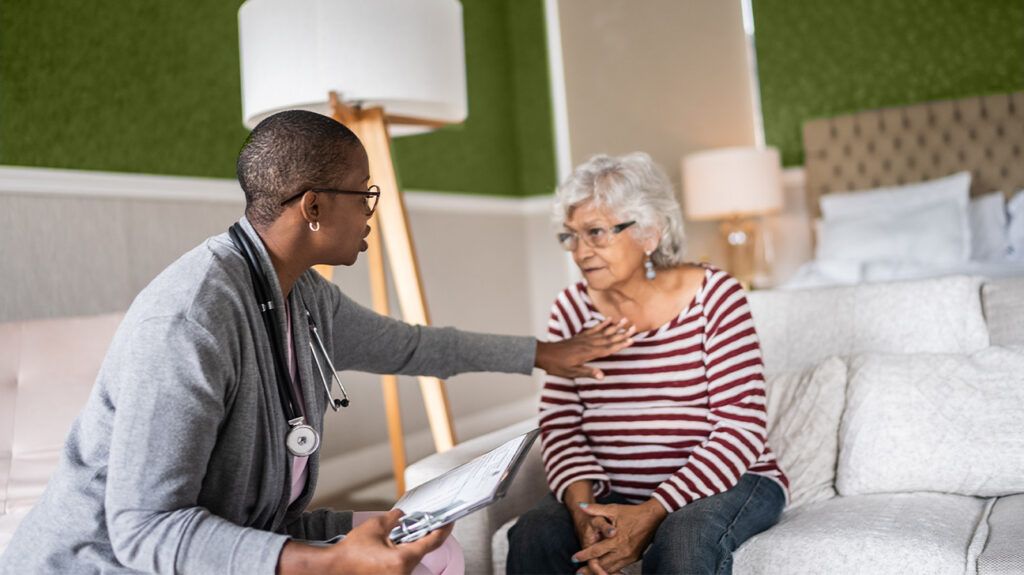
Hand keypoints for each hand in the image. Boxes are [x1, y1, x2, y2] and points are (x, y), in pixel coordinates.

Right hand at [279, 509, 452, 574]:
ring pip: (413, 558)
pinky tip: (396, 544)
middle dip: (423, 535)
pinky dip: (404, 553)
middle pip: (422, 551)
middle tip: (423, 522)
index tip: (449, 522)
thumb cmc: (351, 552)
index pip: (432, 542)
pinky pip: (404, 564)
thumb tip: (403, 515)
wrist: (334, 568)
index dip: (443, 529)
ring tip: (402, 533)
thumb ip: (395, 518)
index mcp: (402, 560)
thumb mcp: (375, 526)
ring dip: (411, 545)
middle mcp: (403, 573)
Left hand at [536, 318, 635, 378]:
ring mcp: (585, 339)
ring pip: (604, 332)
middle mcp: (589, 344)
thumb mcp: (572, 372)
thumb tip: (602, 375)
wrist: (544, 354)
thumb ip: (588, 372)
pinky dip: (602, 324)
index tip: (631, 339)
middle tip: (634, 327)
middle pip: (609, 338)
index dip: (620, 344)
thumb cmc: (557, 365)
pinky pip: (593, 329)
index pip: (608, 348)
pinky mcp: (580, 336)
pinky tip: (609, 319)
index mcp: (588, 353)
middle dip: (622, 333)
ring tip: (625, 320)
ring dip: (615, 326)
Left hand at [571, 500, 666, 574]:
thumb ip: (595, 509)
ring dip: (599, 571)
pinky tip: (603, 571)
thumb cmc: (632, 513)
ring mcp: (629, 556)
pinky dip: (610, 570)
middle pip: (602, 564)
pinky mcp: (635, 558)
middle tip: (578, 571)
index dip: (584, 555)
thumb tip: (581, 506)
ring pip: (611, 569)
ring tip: (588, 573)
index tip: (574, 558)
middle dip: (589, 569)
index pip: (596, 551)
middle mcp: (622, 551)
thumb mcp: (613, 509)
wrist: (653, 517)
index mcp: (616, 540)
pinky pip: (619, 568)